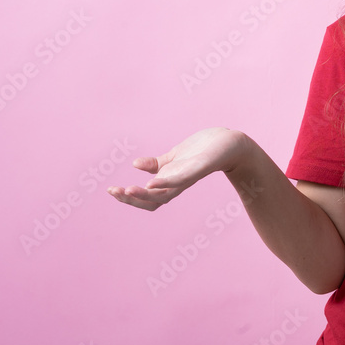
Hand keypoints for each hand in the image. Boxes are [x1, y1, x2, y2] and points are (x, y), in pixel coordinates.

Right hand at [107, 127, 245, 210]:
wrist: (231, 143)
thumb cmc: (204, 151)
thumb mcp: (175, 157)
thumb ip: (158, 164)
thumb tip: (135, 164)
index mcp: (172, 182)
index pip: (148, 198)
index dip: (130, 198)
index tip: (112, 191)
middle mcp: (180, 183)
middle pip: (153, 201)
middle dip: (131, 199)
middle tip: (114, 191)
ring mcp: (190, 177)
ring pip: (165, 194)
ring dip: (145, 194)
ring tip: (128, 190)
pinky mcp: (201, 167)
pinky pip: (183, 179)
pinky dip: (166, 182)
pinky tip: (152, 182)